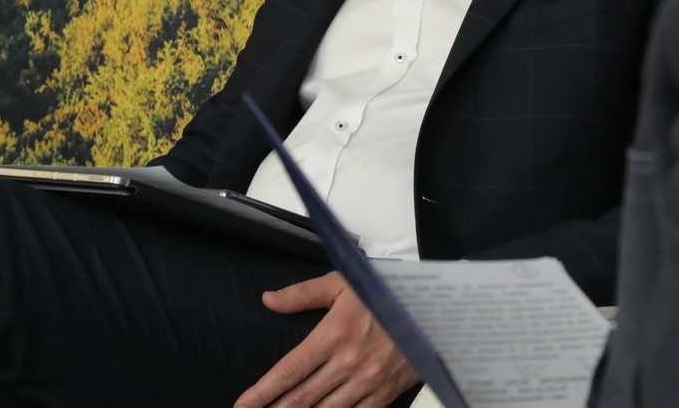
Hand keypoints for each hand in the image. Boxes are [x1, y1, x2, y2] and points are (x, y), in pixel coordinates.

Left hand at [234, 270, 418, 407]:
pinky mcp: (385, 393)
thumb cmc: (386, 291)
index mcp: (334, 334)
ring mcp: (368, 382)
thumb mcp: (343, 283)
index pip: (289, 370)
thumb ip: (303, 294)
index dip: (262, 391)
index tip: (242, 404)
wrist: (435, 307)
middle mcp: (349, 362)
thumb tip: (269, 300)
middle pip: (302, 398)